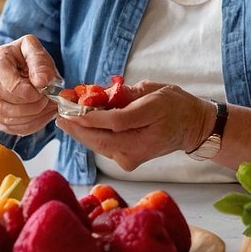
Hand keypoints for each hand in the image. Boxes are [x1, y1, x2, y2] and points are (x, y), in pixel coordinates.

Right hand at [0, 34, 59, 135]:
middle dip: (33, 106)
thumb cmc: (24, 57)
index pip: (12, 86)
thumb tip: (41, 82)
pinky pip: (8, 127)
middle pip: (8, 104)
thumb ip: (40, 63)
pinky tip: (40, 115)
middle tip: (50, 101)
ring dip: (32, 117)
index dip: (30, 93)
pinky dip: (28, 125)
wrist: (14, 63)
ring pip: (7, 119)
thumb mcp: (34, 50)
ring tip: (47, 107)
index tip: (44, 92)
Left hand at [56, 82, 214, 170]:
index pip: (113, 124)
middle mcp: (137, 150)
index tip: (69, 108)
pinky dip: (90, 134)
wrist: (191, 127)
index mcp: (149, 129)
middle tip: (59, 112)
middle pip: (99, 140)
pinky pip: (103, 146)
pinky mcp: (126, 160)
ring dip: (80, 130)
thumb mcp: (153, 91)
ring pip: (98, 145)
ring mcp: (131, 159)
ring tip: (65, 115)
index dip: (88, 117)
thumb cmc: (174, 105)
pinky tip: (80, 123)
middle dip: (76, 126)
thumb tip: (98, 96)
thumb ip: (126, 94)